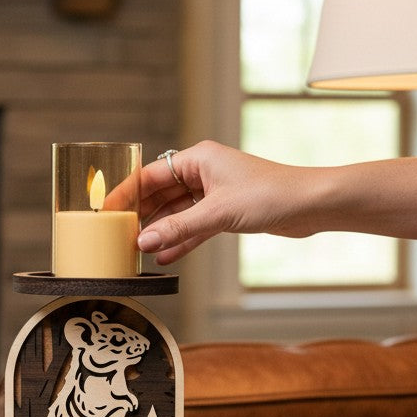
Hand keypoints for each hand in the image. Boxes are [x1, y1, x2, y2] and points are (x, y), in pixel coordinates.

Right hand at [104, 141, 314, 265]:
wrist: (310, 205)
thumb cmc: (271, 194)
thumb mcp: (217, 213)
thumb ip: (178, 228)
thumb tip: (144, 241)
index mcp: (198, 158)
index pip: (150, 176)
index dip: (126, 194)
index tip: (107, 211)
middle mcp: (203, 172)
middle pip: (160, 195)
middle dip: (141, 216)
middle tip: (119, 236)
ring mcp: (214, 192)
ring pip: (176, 213)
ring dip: (160, 232)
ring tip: (137, 250)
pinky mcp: (225, 211)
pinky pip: (193, 226)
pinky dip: (180, 240)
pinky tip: (164, 257)